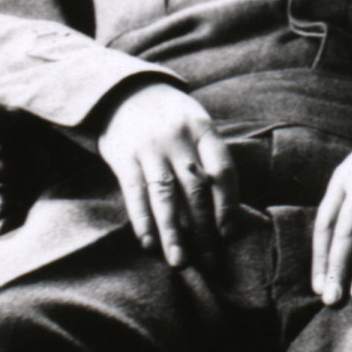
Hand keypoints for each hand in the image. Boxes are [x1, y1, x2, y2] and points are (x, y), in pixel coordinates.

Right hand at [95, 81, 238, 269]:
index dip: (227, 203)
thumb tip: (223, 210)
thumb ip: (208, 159)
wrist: (124, 90)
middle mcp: (177, 138)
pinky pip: (135, 193)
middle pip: (195, 189)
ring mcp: (149, 147)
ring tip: (179, 261)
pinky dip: (142, 220)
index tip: (228, 233)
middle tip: (210, 261)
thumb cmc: (169, 118)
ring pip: (165, 195)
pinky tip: (149, 243)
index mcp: (202, 129)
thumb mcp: (194, 125)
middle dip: (204, 229)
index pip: (222, 169)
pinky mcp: (123, 156)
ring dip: (174, 232)